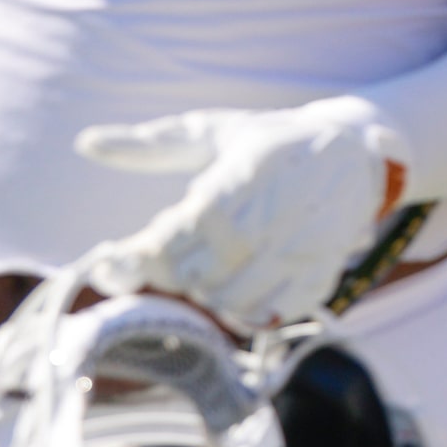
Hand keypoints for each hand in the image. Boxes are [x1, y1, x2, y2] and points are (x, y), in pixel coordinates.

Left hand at [76, 96, 405, 329]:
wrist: (360, 153)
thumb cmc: (274, 142)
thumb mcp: (216, 131)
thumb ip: (151, 143)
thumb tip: (85, 143)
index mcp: (248, 174)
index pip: (183, 231)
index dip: (146, 253)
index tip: (123, 253)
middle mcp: (279, 214)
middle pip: (201, 272)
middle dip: (172, 273)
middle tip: (169, 257)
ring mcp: (305, 249)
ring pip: (232, 300)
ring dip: (205, 293)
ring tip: (206, 269)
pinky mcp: (322, 273)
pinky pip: (271, 315)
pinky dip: (245, 311)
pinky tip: (238, 286)